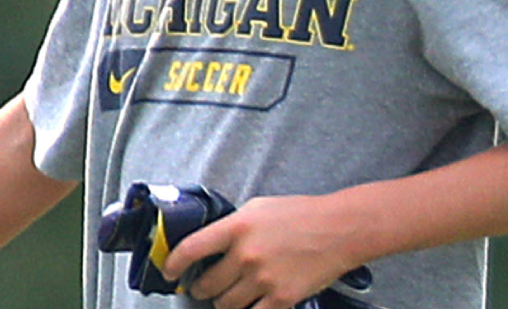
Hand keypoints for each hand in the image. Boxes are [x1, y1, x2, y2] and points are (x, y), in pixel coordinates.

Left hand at [160, 194, 363, 308]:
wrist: (339, 230)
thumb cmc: (300, 214)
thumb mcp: (257, 208)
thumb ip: (231, 226)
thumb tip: (210, 242)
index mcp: (236, 228)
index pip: (191, 249)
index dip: (173, 264)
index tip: (167, 271)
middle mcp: (246, 255)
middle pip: (206, 283)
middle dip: (199, 288)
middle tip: (200, 286)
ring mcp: (263, 279)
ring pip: (225, 304)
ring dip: (221, 303)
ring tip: (225, 297)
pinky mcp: (282, 298)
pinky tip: (248, 305)